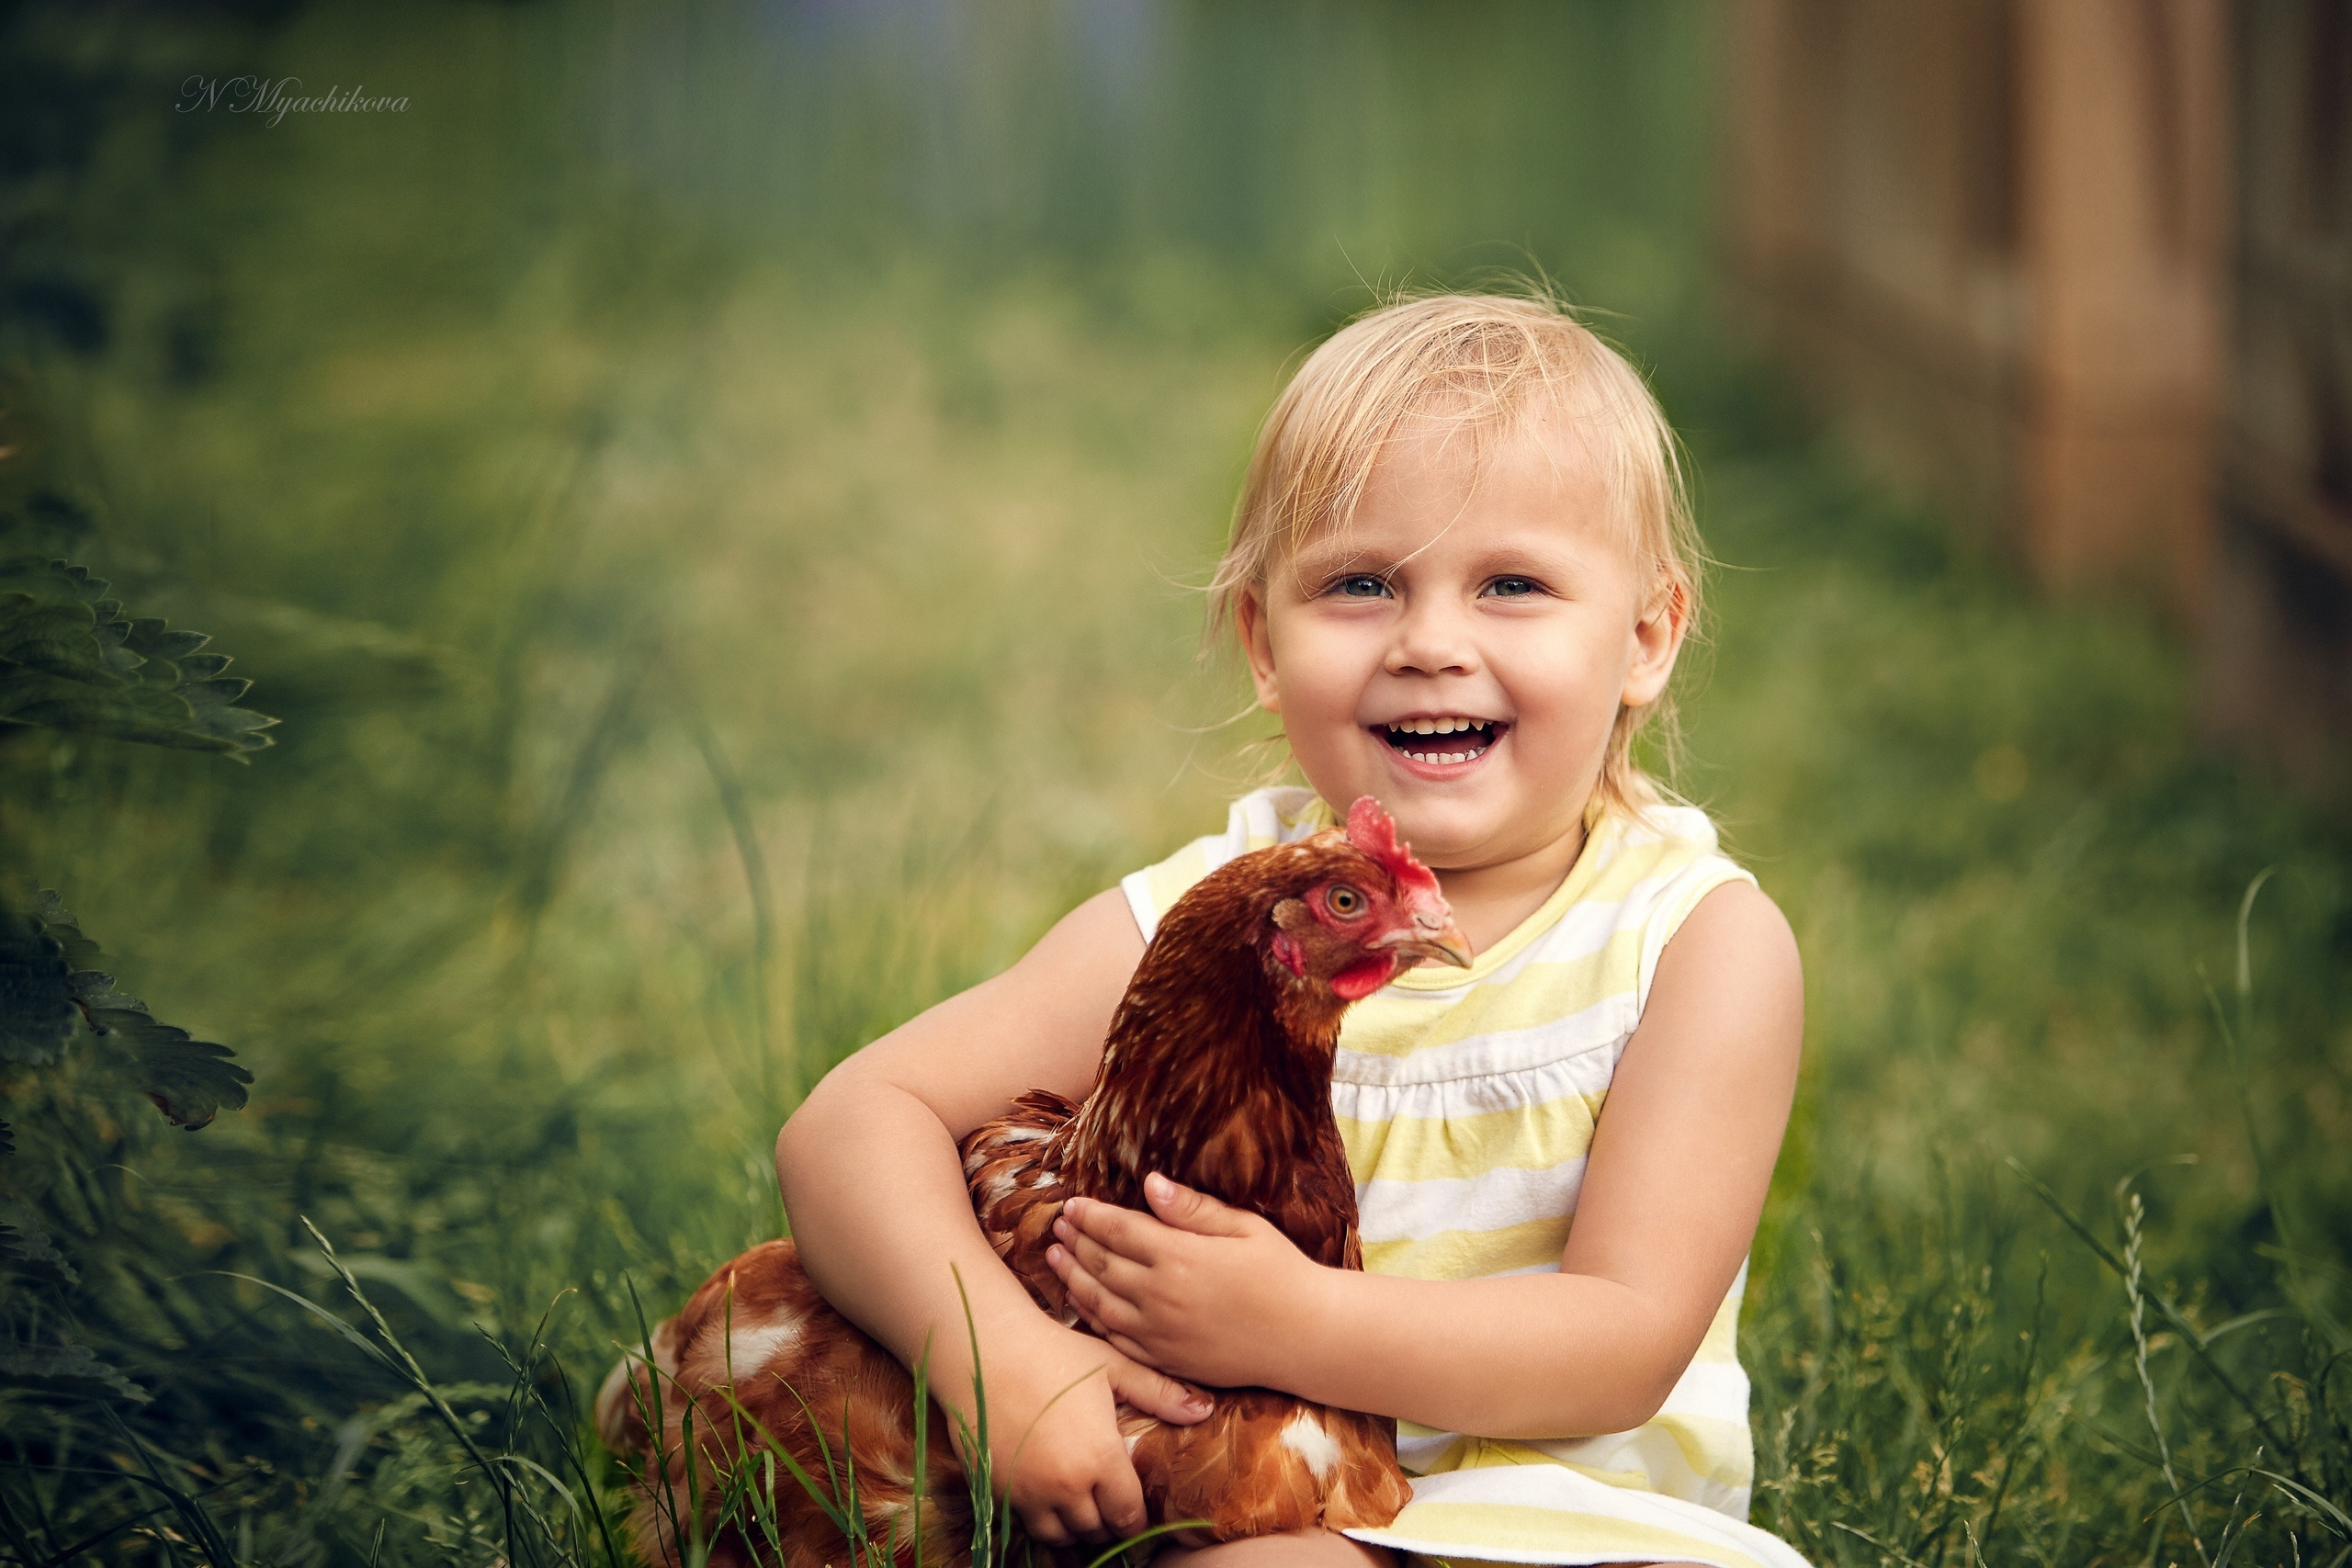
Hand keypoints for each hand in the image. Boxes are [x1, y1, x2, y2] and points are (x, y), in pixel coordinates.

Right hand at [965, 1314, 1210, 1547]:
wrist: (983, 1349)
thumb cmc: (1052, 1350)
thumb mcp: (1111, 1366)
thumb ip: (1159, 1391)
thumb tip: (1204, 1409)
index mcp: (1099, 1458)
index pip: (1127, 1515)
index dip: (1136, 1516)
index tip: (1136, 1506)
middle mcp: (1064, 1485)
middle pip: (1096, 1530)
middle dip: (1108, 1521)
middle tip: (1111, 1503)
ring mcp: (1028, 1492)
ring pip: (1062, 1535)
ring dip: (1076, 1526)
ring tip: (1082, 1503)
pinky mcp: (998, 1491)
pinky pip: (1027, 1524)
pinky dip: (1043, 1520)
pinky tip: (1049, 1496)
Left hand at [1047, 1172, 1319, 1387]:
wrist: (1306, 1336)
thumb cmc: (1281, 1272)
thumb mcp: (1243, 1227)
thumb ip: (1192, 1209)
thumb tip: (1149, 1183)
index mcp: (1179, 1257)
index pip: (1118, 1230)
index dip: (1090, 1215)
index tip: (1072, 1204)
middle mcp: (1161, 1296)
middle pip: (1101, 1264)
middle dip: (1074, 1241)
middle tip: (1057, 1226)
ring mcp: (1160, 1333)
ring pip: (1099, 1303)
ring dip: (1072, 1278)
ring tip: (1055, 1259)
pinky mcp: (1166, 1360)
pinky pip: (1116, 1339)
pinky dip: (1092, 1319)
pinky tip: (1082, 1304)